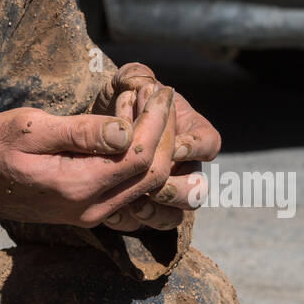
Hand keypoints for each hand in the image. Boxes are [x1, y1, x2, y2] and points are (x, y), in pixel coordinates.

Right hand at [0, 89, 177, 227]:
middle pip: (151, 175)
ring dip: (158, 149)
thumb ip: (79, 132)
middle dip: (164, 133)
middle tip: (161, 97)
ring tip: (153, 112)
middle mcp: (92, 208)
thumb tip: (125, 130)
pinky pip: (133, 193)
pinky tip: (138, 137)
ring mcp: (93, 214)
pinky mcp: (91, 211)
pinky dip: (144, 164)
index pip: (137, 157)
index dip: (156, 123)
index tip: (159, 91)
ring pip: (147, 187)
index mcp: (77, 185)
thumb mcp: (30, 129)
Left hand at [93, 63, 220, 232]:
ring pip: (173, 217)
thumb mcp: (126, 81)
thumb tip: (144, 87)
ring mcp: (162, 192)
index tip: (175, 146)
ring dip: (157, 213)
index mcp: (190, 134)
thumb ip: (136, 76)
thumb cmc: (119, 98)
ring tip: (134, 204)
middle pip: (197, 191)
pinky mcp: (136, 209)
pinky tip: (112, 210)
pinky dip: (128, 221)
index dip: (196, 148)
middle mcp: (183, 167)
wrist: (95, 125)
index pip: (209, 143)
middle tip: (155, 186)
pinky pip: (141, 227)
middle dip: (178, 190)